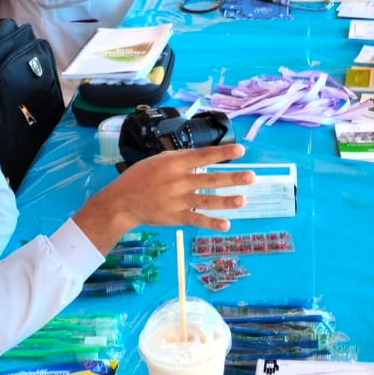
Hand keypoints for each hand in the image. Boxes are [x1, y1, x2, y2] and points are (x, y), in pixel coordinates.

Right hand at [73, 144, 253, 249]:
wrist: (122, 202)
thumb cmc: (139, 177)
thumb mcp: (157, 160)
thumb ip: (180, 159)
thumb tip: (202, 157)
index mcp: (174, 164)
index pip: (203, 156)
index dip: (222, 152)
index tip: (241, 150)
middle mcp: (178, 181)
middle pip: (210, 179)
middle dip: (232, 178)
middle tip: (251, 176)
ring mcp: (178, 200)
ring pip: (207, 200)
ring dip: (226, 201)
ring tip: (243, 200)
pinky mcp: (176, 216)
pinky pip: (196, 219)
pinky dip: (211, 223)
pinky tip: (226, 224)